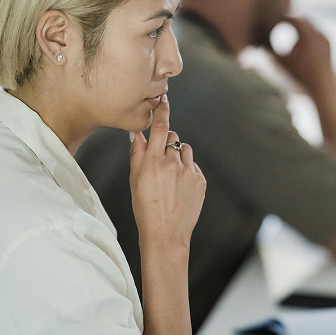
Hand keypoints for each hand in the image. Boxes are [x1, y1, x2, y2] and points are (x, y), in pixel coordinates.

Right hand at [129, 94, 205, 248]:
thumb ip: (137, 153)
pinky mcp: (200, 181)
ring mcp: (189, 173)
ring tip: (170, 176)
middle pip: (173, 137)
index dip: (163, 110)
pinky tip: (179, 187)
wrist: (165, 234)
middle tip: (160, 161)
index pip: (161, 127)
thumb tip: (138, 132)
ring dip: (178, 156)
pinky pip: (193, 165)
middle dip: (167, 143)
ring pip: (185, 150)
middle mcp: (172, 164)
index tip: (164, 99)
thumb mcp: (135, 180)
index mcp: (153, 162)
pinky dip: (187, 170)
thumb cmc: (145, 208)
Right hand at [270, 16, 335, 101]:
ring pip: (311, 26)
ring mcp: (325, 38)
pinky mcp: (329, 45)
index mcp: (306, 33)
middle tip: (282, 20)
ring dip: (302, 26)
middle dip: (292, 20)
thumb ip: (270, 54)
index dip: (281, 18)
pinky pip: (317, 34)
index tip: (273, 19)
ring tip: (292, 27)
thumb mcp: (282, 64)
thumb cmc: (300, 77)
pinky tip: (303, 39)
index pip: (291, 19)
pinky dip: (309, 34)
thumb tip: (260, 47)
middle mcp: (318, 32)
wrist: (322, 88)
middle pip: (302, 20)